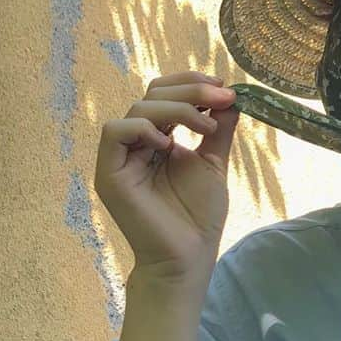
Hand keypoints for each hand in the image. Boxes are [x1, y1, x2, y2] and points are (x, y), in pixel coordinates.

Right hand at [94, 72, 238, 283]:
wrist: (188, 257)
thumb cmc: (198, 217)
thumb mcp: (214, 163)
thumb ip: (219, 129)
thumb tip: (231, 97)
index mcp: (158, 139)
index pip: (164, 95)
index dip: (191, 84)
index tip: (224, 87)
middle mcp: (136, 143)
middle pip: (152, 95)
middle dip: (192, 91)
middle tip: (224, 97)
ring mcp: (120, 157)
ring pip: (138, 109)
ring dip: (178, 110)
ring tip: (207, 128)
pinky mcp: (109, 173)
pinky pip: (115, 132)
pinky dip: (145, 129)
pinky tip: (171, 146)